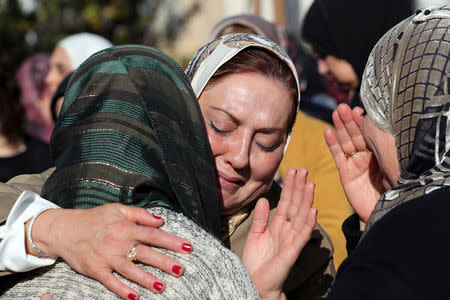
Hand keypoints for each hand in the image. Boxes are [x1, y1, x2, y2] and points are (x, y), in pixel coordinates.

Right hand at [28, 203, 192, 298]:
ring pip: (131, 270)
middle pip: (146, 254)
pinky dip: (122, 290)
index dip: (172, 241)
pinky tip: (135, 297)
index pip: (154, 235)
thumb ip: (140, 215)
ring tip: (162, 286)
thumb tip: (160, 221)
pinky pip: (111, 282)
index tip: (188, 248)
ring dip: (147, 279)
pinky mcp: (96, 270)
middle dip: (165, 262)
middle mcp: (119, 242)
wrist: (65, 229)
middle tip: (181, 270)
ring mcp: (107, 257)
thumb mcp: (117, 209)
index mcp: (126, 227)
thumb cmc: (94, 218)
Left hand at [241, 168, 316, 299]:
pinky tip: (313, 210)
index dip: (290, 187)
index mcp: (277, 226)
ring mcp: (291, 240)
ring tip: (310, 184)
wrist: (255, 283)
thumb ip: (260, 218)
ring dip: (307, 200)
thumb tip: (264, 199)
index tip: (293, 171)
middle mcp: (287, 230)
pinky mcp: (292, 251)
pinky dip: (308, 223)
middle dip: (300, 188)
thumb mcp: (255, 235)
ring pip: (301, 216)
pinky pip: (301, 235)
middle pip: (296, 205)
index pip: (286, 202)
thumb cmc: (255, 262)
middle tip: (304, 170)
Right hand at [324, 104, 384, 221]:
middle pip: (356, 134)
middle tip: (342, 106)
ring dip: (340, 127)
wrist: (385, 211)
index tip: (358, 110)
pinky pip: (338, 155)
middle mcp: (367, 156)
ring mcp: (356, 164)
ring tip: (336, 113)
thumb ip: (386, 150)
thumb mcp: (393, 166)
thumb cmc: (394, 190)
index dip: (363, 121)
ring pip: (346, 141)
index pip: (370, 133)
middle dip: (349, 120)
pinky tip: (328, 131)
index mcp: (380, 153)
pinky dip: (332, 143)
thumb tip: (384, 130)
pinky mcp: (346, 173)